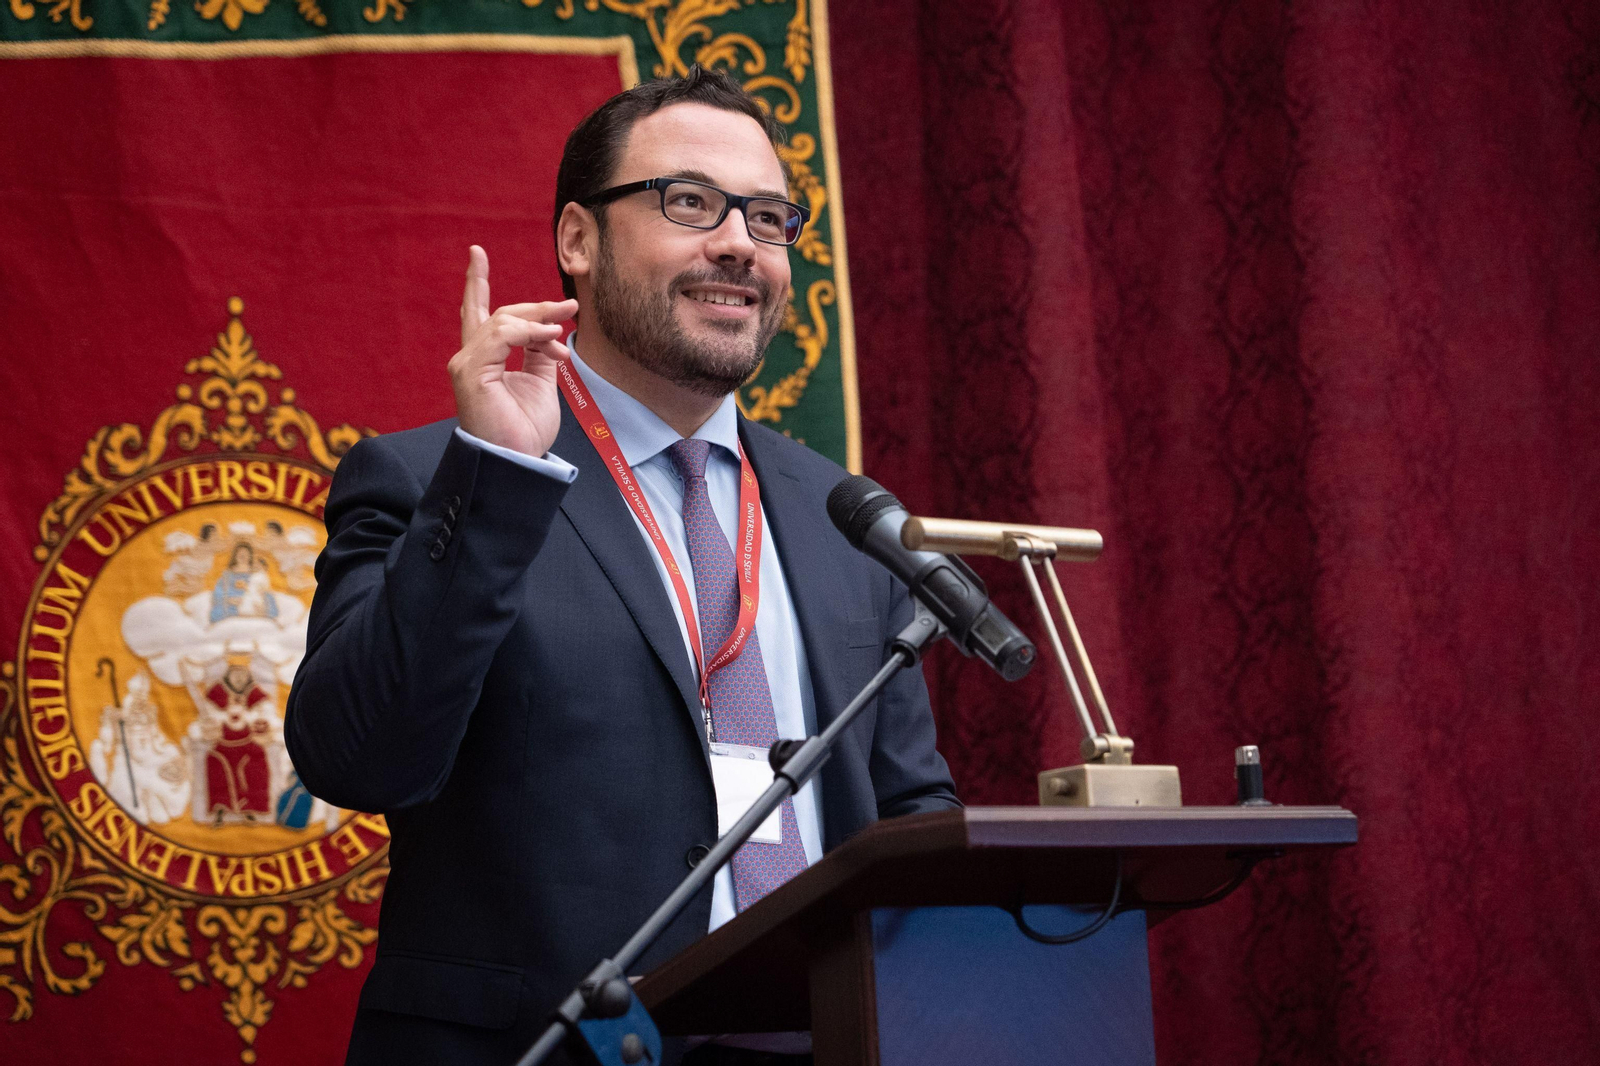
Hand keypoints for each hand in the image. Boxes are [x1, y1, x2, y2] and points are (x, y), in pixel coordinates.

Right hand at [449, 245, 577, 456]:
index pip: (479, 313)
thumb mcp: (541, 384)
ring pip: (504, 322)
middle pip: (502, 314)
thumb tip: (553, 330)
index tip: (477, 253)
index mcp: (483, 360)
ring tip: (566, 326)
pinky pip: (502, 336)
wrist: (517, 462)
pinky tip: (553, 338)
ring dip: (540, 320)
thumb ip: (540, 354)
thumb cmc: (525, 431)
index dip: (478, 283)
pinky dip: (530, 332)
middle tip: (571, 306)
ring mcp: (466, 363)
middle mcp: (469, 358)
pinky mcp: (470, 371)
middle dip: (538, 307)